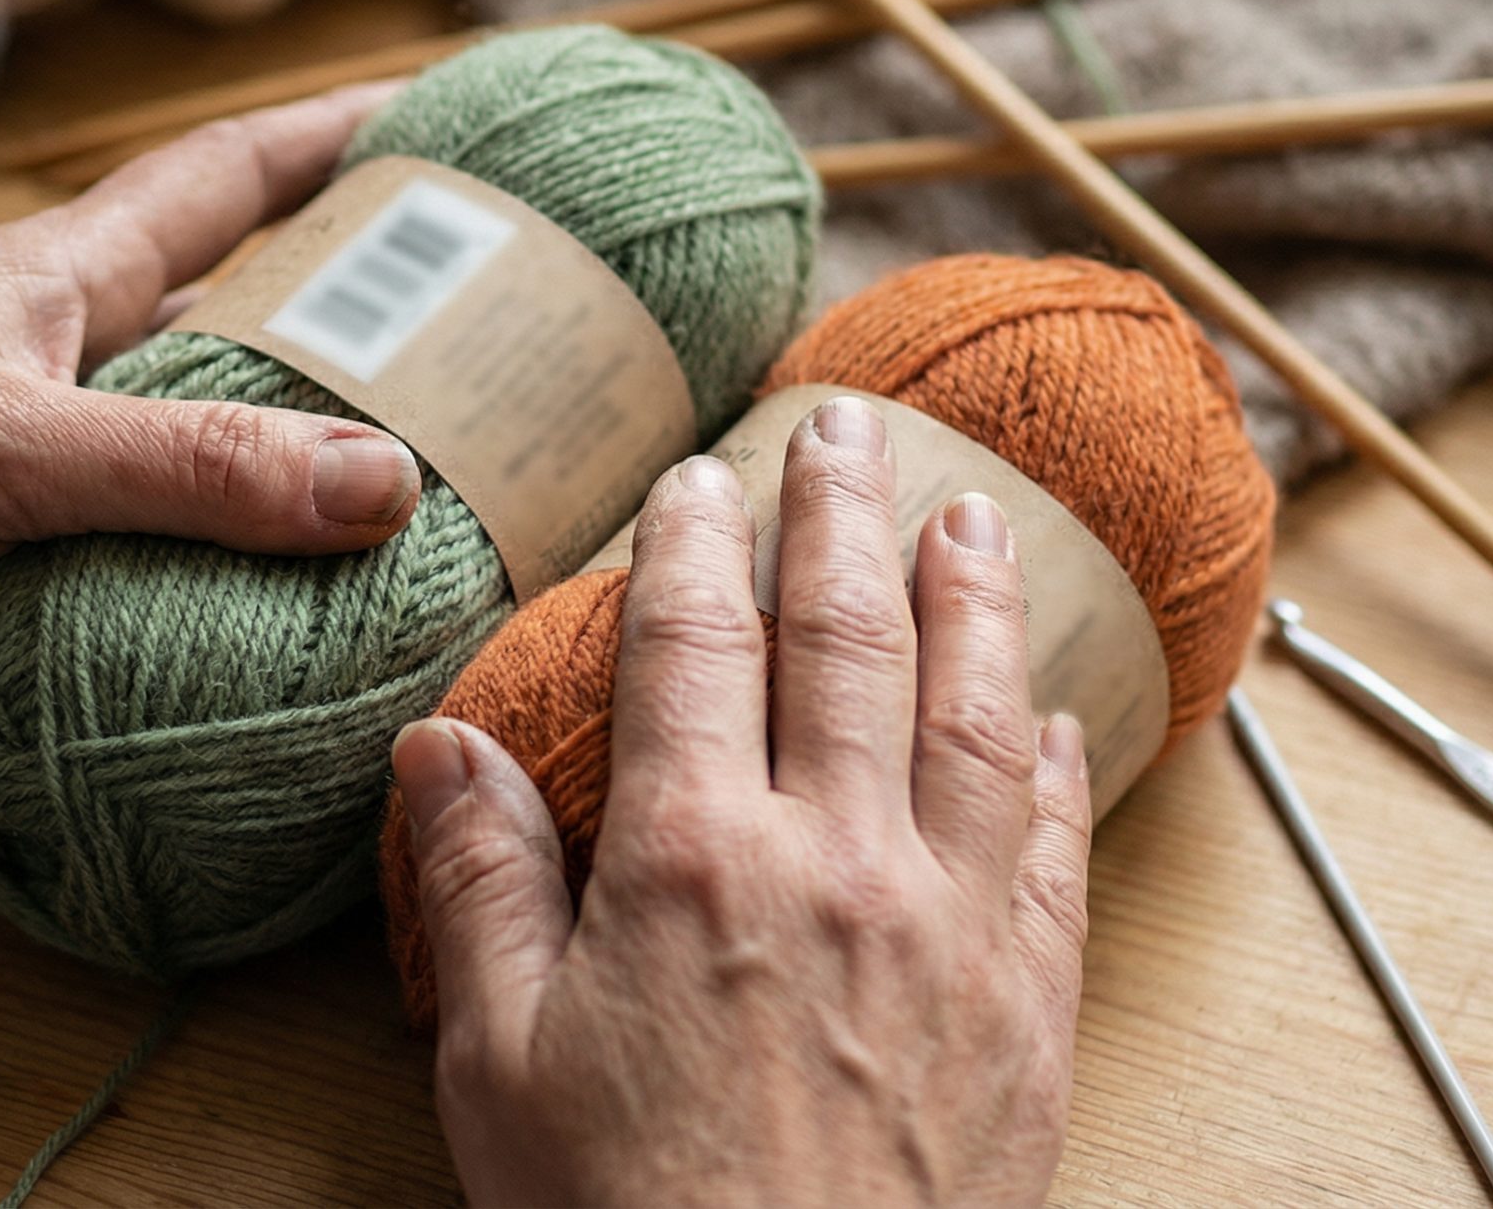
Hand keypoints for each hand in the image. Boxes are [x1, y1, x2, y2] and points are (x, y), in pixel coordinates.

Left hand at [0, 86, 421, 778]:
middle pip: (242, 339)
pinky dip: (237, 621)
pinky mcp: (29, 601)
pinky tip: (320, 645)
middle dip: (356, 344)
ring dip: (304, 504)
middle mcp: (68, 377)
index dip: (326, 146)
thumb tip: (384, 481)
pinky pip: (164, 601)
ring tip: (445, 521)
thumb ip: (191, 463)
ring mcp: (51, 492)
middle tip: (492, 363)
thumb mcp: (7, 440)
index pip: (219, 184)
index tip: (434, 123)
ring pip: (212, 482)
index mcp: (59, 285)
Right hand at [394, 396, 1091, 1205]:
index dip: (696, 548)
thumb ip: (478, 886)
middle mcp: (839, 861)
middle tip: (848, 428)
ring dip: (973, 600)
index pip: (698, 648)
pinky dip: (1055, 765)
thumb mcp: (499, 1063)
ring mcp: (953, 927)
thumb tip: (438, 745)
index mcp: (695, 859)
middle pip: (848, 641)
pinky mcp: (1030, 1005)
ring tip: (972, 516)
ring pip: (976, 716)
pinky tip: (1051, 719)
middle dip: (843, 517)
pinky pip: (1054, 849)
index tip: (698, 480)